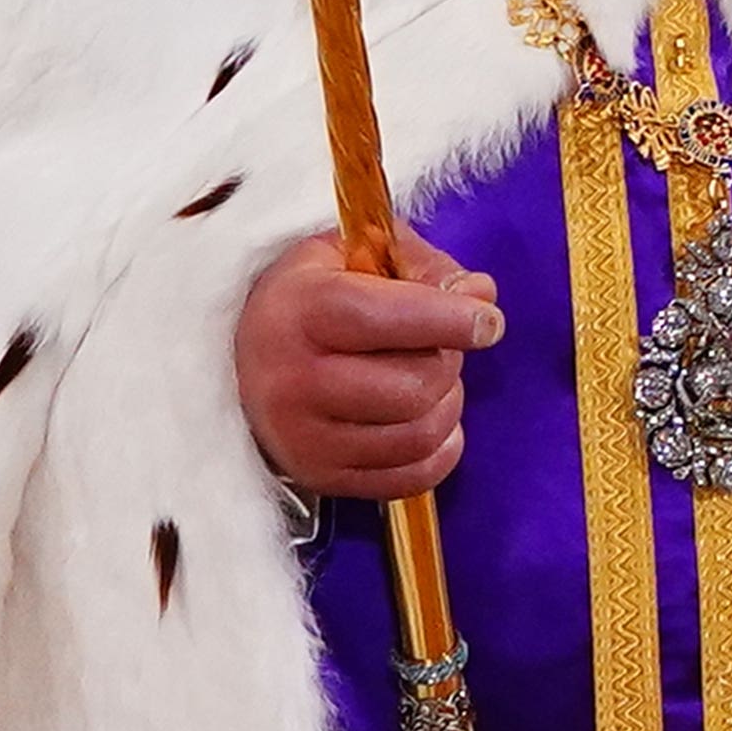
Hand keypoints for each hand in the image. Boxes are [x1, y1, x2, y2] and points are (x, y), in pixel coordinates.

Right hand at [237, 226, 502, 501]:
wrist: (243, 357)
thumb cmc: (312, 297)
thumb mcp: (355, 254)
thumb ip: (422, 267)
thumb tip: (481, 296)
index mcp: (298, 312)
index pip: (381, 319)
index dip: (446, 321)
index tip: (488, 323)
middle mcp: (291, 380)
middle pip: (413, 386)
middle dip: (447, 362)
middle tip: (438, 346)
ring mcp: (302, 437)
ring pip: (419, 434)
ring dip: (447, 405)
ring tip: (430, 379)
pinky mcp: (320, 476)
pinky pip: (413, 476)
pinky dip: (441, 449)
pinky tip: (430, 419)